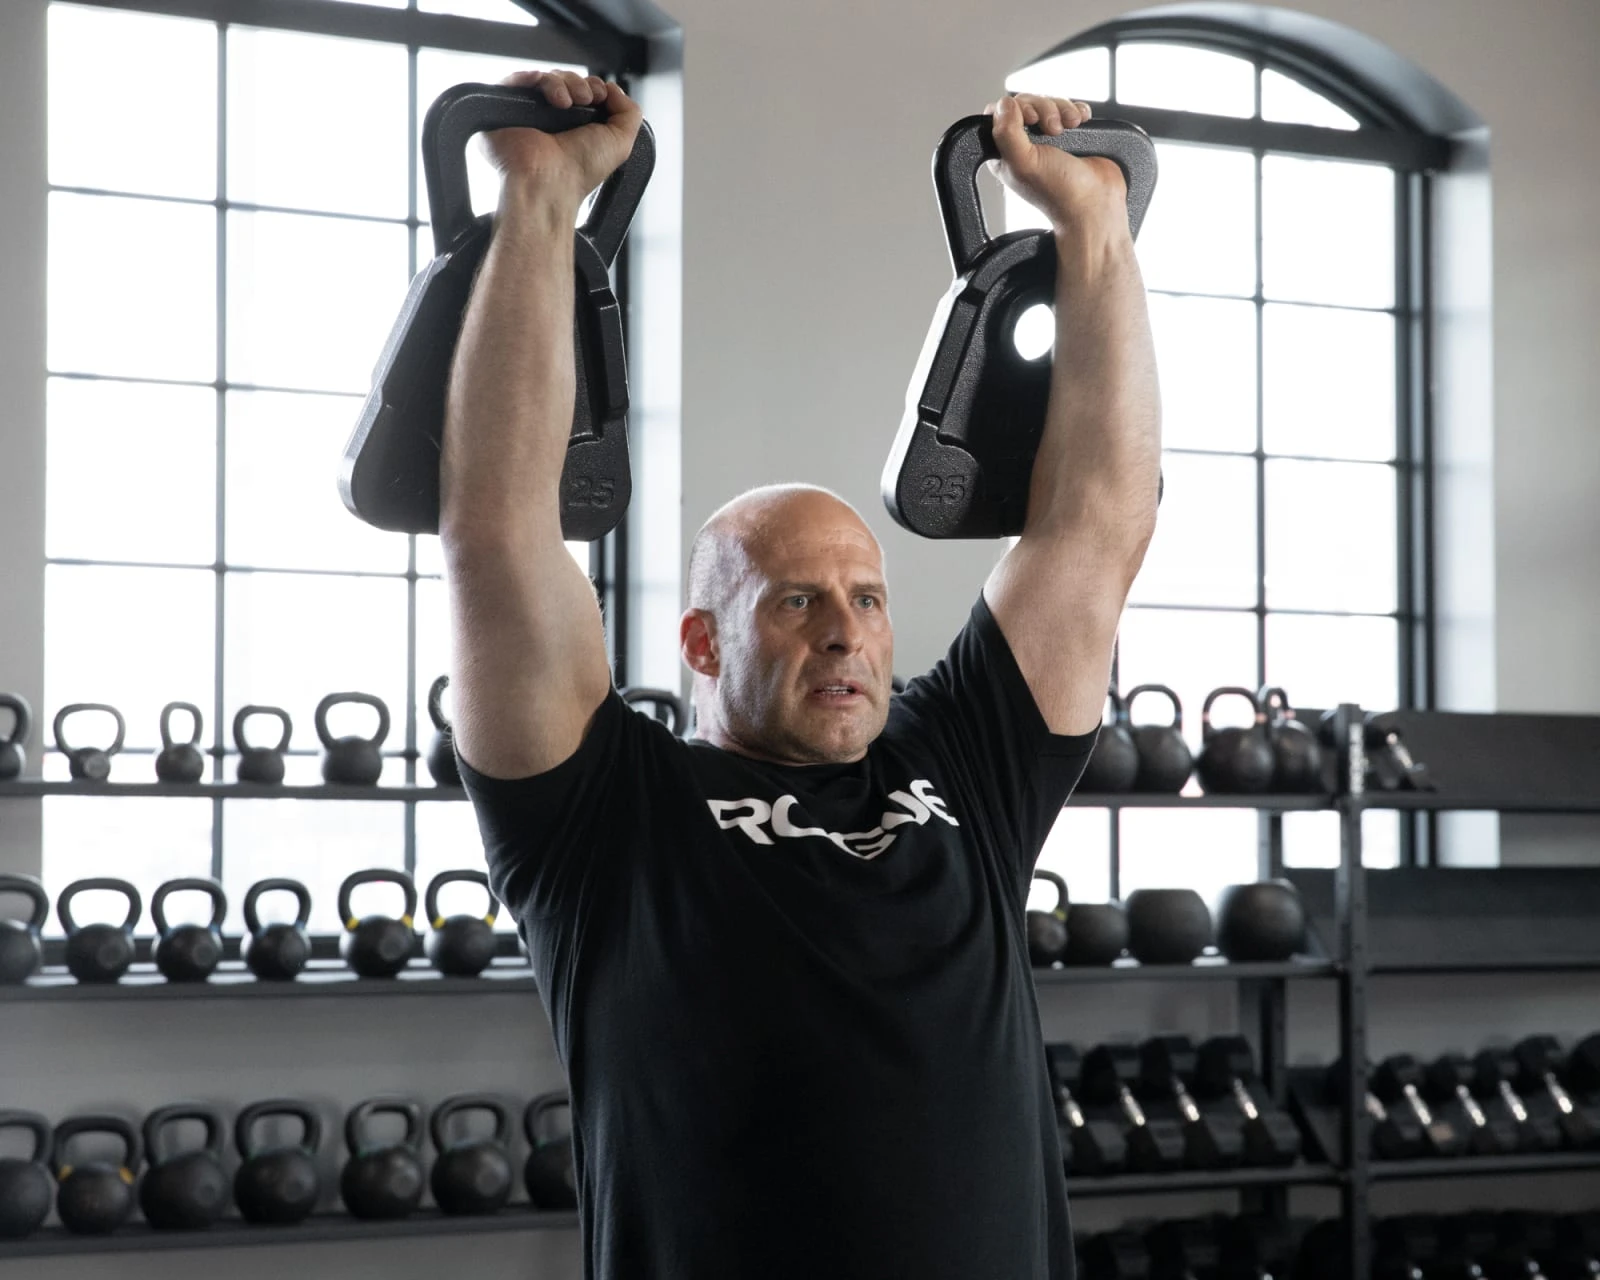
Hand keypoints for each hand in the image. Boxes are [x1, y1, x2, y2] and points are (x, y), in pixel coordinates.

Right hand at [481, 69, 643, 207]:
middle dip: (578, 82)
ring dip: (560, 82)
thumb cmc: (581, 171)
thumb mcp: (621, 143)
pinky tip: (547, 92)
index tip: (599, 97)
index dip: (593, 86)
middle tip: (584, 99)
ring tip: (567, 101)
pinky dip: (531, 78)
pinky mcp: (502, 111)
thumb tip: (614, 88)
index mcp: (575, 128)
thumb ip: (629, 113)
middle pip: (563, 80)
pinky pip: (512, 81)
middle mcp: (550, 121)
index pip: (582, 90)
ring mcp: (526, 115)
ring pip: (542, 78)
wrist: (549, 182)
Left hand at [985, 93, 1129, 239]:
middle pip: (1025, 103)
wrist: (1096, 200)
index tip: (1029, 119)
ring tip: (1070, 126)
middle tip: (1053, 129)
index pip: (998, 114)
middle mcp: (1024, 144)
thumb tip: (1004, 104)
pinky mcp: (1070, 132)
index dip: (1014, 109)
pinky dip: (1076, 110)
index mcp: (1005, 153)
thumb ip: (1006, 133)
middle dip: (1042, 108)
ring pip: (1048, 102)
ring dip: (1062, 108)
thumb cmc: (1060, 193)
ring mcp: (1048, 137)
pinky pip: (1069, 106)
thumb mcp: (1023, 163)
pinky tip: (1079, 122)